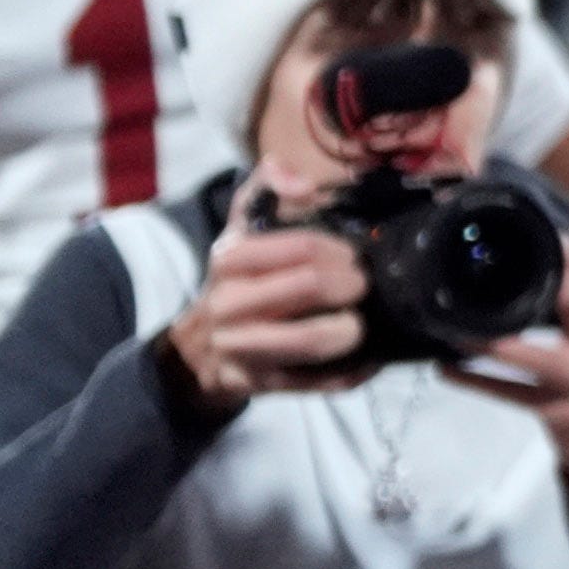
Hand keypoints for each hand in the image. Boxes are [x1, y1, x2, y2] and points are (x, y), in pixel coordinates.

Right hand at [162, 177, 372, 403]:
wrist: (201, 347)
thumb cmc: (239, 281)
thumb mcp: (242, 227)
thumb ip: (267, 186)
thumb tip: (302, 184)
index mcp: (228, 260)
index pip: (300, 245)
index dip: (339, 249)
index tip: (353, 256)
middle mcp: (229, 304)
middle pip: (311, 287)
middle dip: (352, 285)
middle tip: (365, 286)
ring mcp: (242, 348)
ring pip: (313, 340)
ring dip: (351, 330)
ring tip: (362, 322)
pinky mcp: (260, 385)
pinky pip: (319, 382)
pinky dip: (353, 371)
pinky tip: (368, 358)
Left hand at [450, 239, 568, 503]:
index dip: (555, 247)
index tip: (517, 230)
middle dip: (537, 280)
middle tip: (485, 268)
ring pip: (537, 356)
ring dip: (492, 342)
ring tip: (454, 328)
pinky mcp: (562, 413)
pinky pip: (512, 394)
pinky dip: (477, 381)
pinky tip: (448, 368)